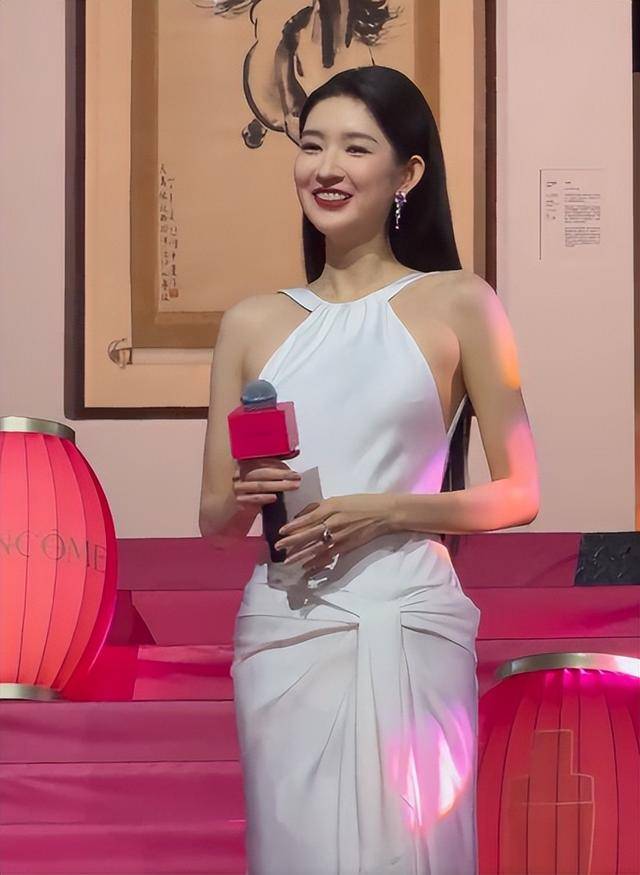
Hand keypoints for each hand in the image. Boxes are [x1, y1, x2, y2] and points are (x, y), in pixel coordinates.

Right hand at [232, 458, 300, 508]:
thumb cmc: (247, 490)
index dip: (278, 464)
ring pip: (260, 485)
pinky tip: (274, 497)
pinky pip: (251, 499)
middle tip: (297, 476)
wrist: (227, 508)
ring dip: (278, 485)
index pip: (261, 461)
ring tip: (293, 486)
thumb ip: (269, 469)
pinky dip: (263, 498)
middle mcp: (239, 474)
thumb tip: (292, 457)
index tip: (292, 469)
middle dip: (282, 474)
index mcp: (244, 464)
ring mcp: (238, 488)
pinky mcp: (238, 501)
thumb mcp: (256, 477)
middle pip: (263, 472)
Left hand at [273, 493, 394, 570]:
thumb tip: (301, 516)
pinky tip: (307, 567)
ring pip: (316, 547)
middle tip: (278, 548)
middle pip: (309, 534)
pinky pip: (328, 556)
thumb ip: (319, 507)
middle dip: (292, 542)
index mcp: (330, 508)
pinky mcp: (346, 547)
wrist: (383, 513)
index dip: (293, 526)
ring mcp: (340, 536)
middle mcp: (333, 522)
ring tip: (288, 561)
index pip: (307, 518)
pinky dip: (317, 562)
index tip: (280, 532)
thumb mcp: (337, 500)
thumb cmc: (360, 503)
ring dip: (301, 555)